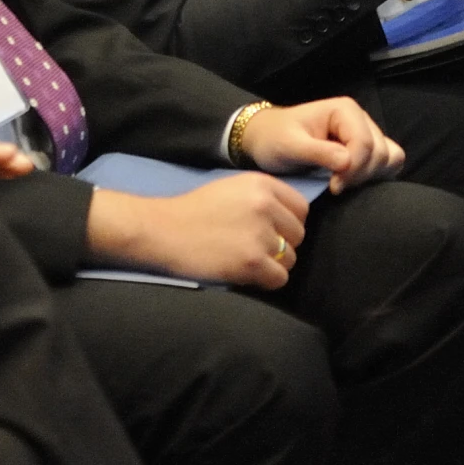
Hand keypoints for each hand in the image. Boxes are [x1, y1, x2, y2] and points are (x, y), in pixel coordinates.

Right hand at [86, 178, 307, 289]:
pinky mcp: (252, 262)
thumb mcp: (232, 189)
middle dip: (281, 244)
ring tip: (246, 260)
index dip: (288, 223)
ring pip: (290, 258)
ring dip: (272, 264)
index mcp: (261, 183)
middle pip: (298, 234)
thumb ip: (263, 198)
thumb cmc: (193, 211)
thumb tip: (290, 219)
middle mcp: (265, 205)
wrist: (162, 230)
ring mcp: (260, 234)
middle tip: (254, 248)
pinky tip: (245, 273)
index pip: (301, 208)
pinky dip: (265, 281)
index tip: (271, 231)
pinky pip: (279, 278)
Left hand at [238, 97, 405, 193]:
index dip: (353, 169)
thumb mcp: (290, 146)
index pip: (365, 144)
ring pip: (389, 158)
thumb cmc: (275, 138)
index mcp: (344, 110)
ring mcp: (366, 132)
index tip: (333, 186)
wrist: (267, 139)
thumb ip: (318, 152)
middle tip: (334, 185)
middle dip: (360, 174)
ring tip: (343, 182)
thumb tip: (347, 162)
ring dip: (370, 176)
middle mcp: (360, 118)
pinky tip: (353, 181)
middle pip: (380, 153)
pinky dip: (377, 175)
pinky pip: (388, 162)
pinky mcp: (366, 149)